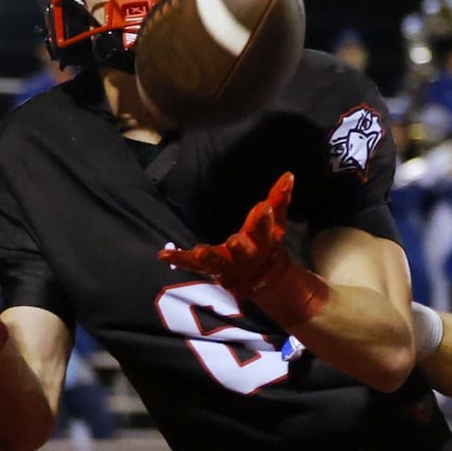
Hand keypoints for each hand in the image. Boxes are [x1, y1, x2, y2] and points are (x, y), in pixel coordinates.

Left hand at [158, 173, 329, 325]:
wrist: (261, 275)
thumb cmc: (267, 242)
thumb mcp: (276, 222)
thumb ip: (280, 198)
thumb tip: (288, 174)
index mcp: (263, 242)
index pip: (265, 230)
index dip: (264, 220)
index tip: (262, 207)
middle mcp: (245, 256)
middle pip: (243, 251)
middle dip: (240, 247)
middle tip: (235, 241)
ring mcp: (226, 266)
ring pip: (217, 263)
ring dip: (209, 257)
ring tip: (199, 250)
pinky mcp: (209, 270)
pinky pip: (192, 265)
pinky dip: (179, 259)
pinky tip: (163, 254)